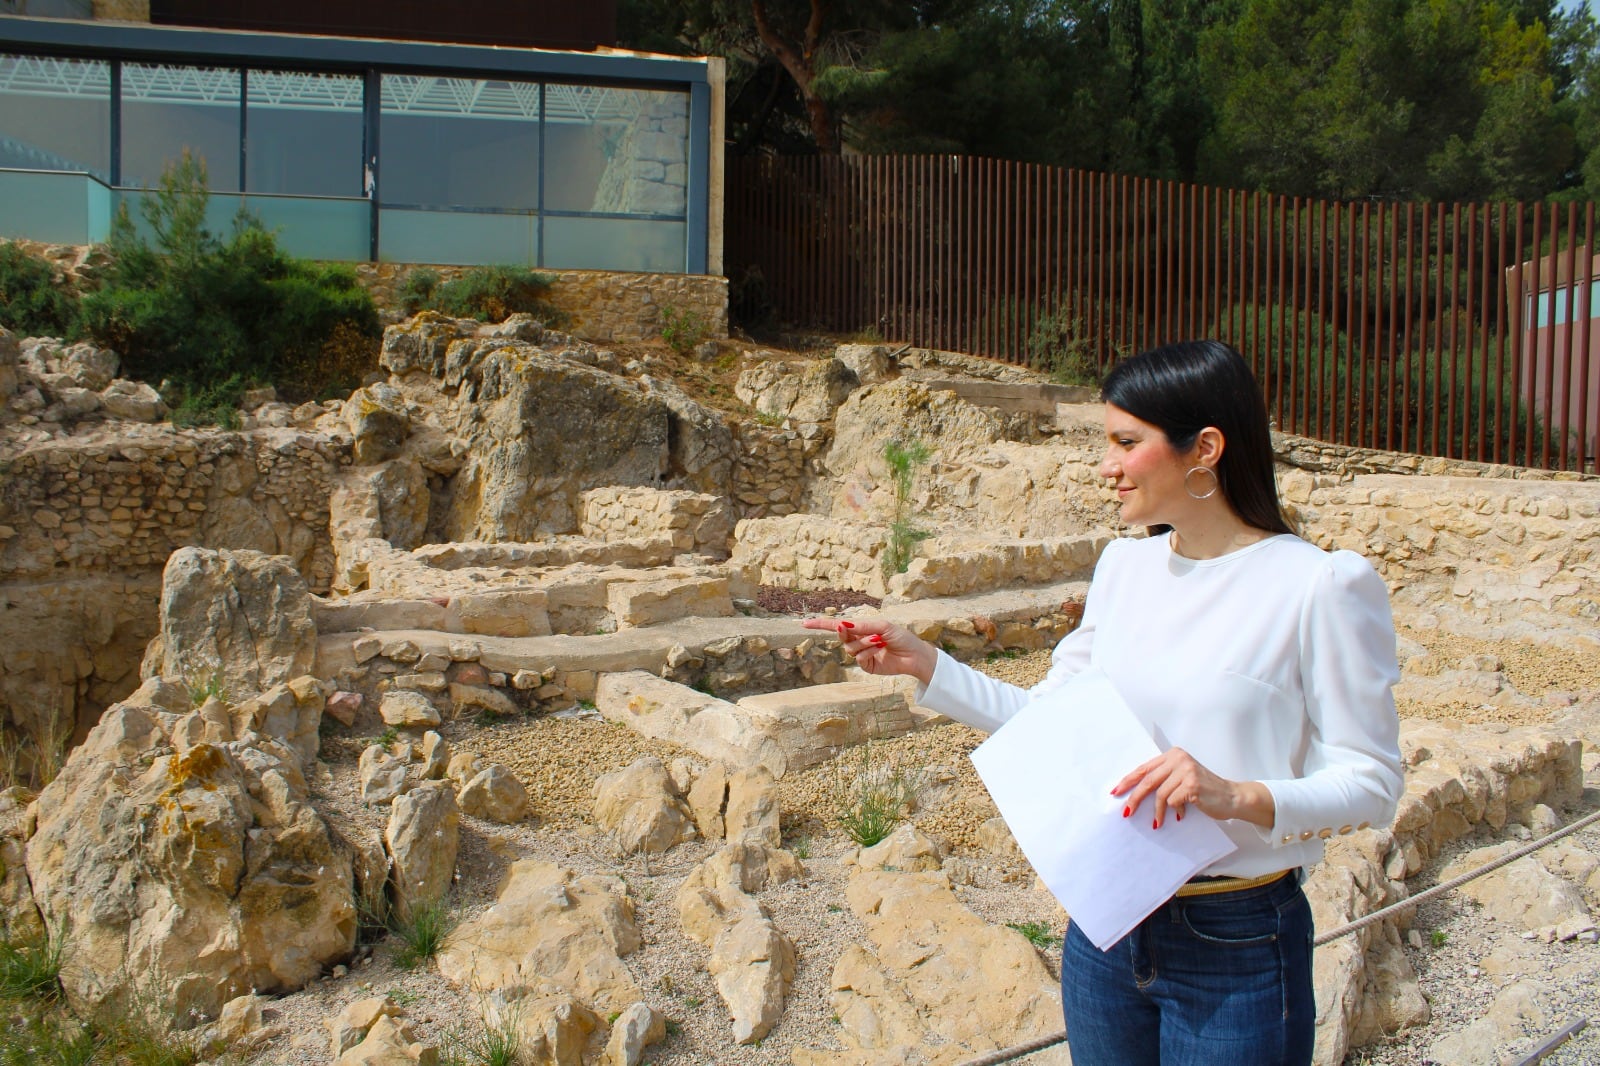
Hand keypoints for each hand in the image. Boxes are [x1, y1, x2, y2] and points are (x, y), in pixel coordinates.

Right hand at [799, 617, 939, 684]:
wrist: (914, 655)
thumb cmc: (901, 637)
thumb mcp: (882, 626)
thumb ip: (863, 626)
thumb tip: (844, 624)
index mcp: (861, 629)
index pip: (837, 626)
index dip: (821, 624)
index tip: (804, 623)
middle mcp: (858, 641)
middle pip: (841, 637)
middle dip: (843, 632)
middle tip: (845, 628)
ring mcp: (861, 654)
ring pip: (850, 648)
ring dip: (863, 642)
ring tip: (878, 641)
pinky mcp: (867, 666)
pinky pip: (859, 658)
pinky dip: (868, 651)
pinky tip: (880, 648)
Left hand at [1109, 747, 1274, 829]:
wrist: (1232, 797)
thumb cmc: (1204, 790)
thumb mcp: (1181, 778)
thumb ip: (1163, 779)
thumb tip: (1134, 793)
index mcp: (1173, 754)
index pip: (1144, 768)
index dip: (1128, 781)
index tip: (1116, 792)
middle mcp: (1179, 759)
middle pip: (1148, 780)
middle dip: (1134, 798)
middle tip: (1126, 813)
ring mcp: (1186, 770)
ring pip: (1160, 794)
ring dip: (1157, 812)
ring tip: (1158, 822)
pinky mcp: (1192, 785)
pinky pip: (1172, 802)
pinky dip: (1175, 811)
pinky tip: (1182, 814)